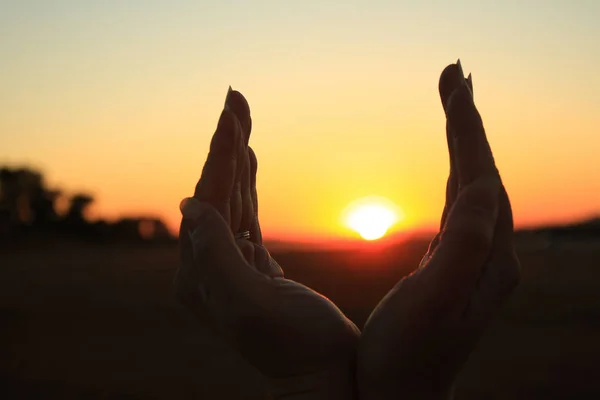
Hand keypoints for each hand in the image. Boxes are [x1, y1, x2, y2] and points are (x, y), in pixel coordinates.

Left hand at [174, 88, 359, 399]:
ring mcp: (230, 266)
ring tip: (240, 116)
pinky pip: (246, 216)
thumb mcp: (252, 307)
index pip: (208, 201)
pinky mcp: (254, 266)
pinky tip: (249, 160)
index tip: (231, 111)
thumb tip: (189, 206)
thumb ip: (217, 257)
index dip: (221, 155)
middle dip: (226, 145)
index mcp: (201, 276)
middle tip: (235, 98)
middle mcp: (208, 269)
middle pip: (216, 193)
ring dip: (236, 158)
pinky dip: (248, 184)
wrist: (325, 375)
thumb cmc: (297, 347)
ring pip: (231, 200)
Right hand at [357, 61, 520, 398]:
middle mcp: (492, 255)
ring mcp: (477, 260)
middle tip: (454, 74)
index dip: (468, 129)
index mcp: (490, 260)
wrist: (403, 397)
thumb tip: (480, 185)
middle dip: (468, 123)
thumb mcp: (435, 303)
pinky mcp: (458, 265)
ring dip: (463, 142)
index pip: (482, 178)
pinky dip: (455, 174)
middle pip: (483, 174)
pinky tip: (452, 164)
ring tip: (453, 103)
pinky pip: (462, 208)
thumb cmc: (406, 357)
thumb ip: (462, 247)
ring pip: (473, 187)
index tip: (454, 83)